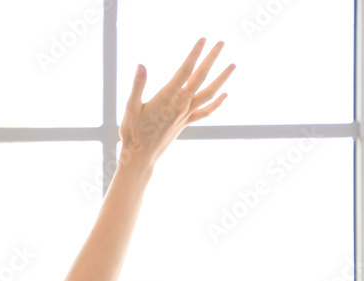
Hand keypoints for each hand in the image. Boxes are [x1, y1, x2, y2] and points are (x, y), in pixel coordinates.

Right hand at [118, 37, 235, 169]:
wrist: (140, 157)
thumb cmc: (132, 132)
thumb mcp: (130, 108)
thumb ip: (138, 86)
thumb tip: (141, 65)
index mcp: (167, 98)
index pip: (185, 71)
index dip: (195, 54)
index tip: (203, 40)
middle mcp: (180, 105)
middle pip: (200, 78)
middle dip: (211, 59)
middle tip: (221, 43)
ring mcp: (185, 114)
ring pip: (208, 93)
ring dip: (222, 79)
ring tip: (233, 65)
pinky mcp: (185, 122)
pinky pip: (205, 111)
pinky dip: (216, 103)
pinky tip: (225, 94)